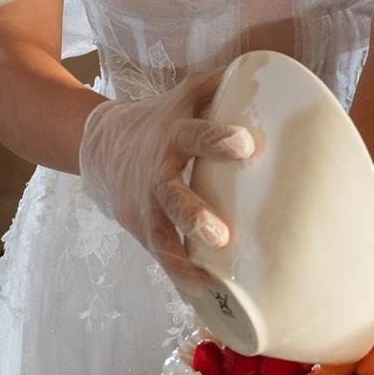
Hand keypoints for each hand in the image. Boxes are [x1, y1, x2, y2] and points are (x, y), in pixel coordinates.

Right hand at [78, 72, 253, 287]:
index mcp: (171, 136)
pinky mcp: (141, 231)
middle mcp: (154, 173)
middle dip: (194, 216)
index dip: (216, 140)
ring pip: (161, 237)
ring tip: (209, 282)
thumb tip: (272, 73)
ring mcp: (144, 207)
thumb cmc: (161, 120)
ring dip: (183, 261)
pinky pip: (162, 258)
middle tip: (220, 235)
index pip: (194, 135)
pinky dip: (180, 280)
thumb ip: (223, 84)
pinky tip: (203, 301)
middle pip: (172, 196)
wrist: (101, 146)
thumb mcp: (185, 94)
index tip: (245, 146)